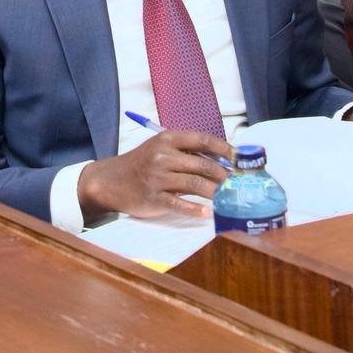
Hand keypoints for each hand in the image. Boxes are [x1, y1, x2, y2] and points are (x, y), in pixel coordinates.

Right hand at [78, 129, 234, 218]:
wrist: (111, 181)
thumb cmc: (141, 165)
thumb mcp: (160, 149)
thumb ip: (186, 152)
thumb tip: (222, 160)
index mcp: (168, 139)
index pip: (203, 140)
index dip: (225, 149)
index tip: (241, 159)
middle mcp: (163, 156)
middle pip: (203, 165)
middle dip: (226, 175)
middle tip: (240, 184)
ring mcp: (158, 177)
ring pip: (195, 184)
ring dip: (216, 192)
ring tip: (230, 198)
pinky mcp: (153, 198)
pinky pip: (179, 203)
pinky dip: (196, 209)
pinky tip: (208, 213)